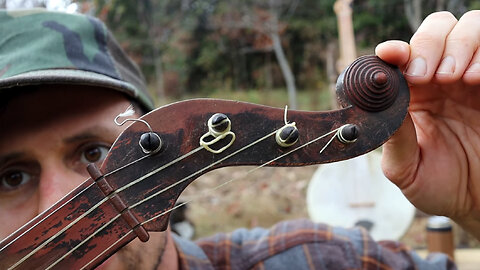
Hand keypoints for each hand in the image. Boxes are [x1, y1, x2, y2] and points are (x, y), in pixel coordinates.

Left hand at [376, 11, 479, 238]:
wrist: (477, 204)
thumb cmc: (438, 185)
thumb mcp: (405, 170)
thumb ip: (394, 139)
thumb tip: (377, 106)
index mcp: (412, 95)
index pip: (401, 57)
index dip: (394, 50)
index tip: (392, 55)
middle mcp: (442, 79)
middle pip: (436, 29)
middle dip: (429, 43)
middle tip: (427, 75)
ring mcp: (474, 78)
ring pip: (470, 26)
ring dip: (459, 44)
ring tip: (455, 78)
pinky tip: (477, 79)